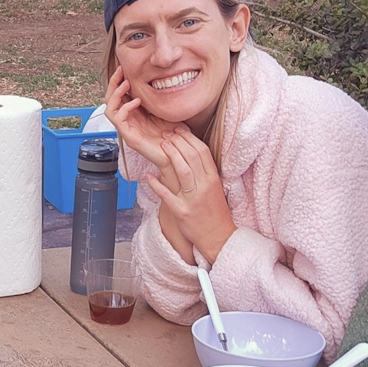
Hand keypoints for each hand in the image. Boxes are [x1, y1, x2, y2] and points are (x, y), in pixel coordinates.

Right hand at [104, 66, 176, 170]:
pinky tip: (136, 101)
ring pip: (109, 109)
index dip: (119, 80)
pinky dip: (125, 108)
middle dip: (114, 83)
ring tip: (126, 84)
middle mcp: (128, 120)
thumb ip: (159, 97)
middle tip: (121, 70)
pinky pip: (117, 120)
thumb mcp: (167, 109)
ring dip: (115, 94)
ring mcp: (127, 129)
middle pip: (110, 100)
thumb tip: (161, 78)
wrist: (179, 154)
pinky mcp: (129, 137)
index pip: (119, 95)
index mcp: (135, 113)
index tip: (125, 67)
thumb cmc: (176, 134)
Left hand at [144, 128, 235, 264]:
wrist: (218, 237)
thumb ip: (203, 171)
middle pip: (192, 158)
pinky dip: (157, 185)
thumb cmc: (214, 210)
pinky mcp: (182, 212)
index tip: (178, 130)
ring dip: (172, 156)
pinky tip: (149, 176)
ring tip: (162, 145)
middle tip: (166, 134)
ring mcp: (193, 200)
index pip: (202, 152)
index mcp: (213, 179)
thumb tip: (189, 152)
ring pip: (183, 172)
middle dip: (178, 142)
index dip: (189, 138)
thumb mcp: (214, 187)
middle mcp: (205, 187)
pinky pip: (167, 196)